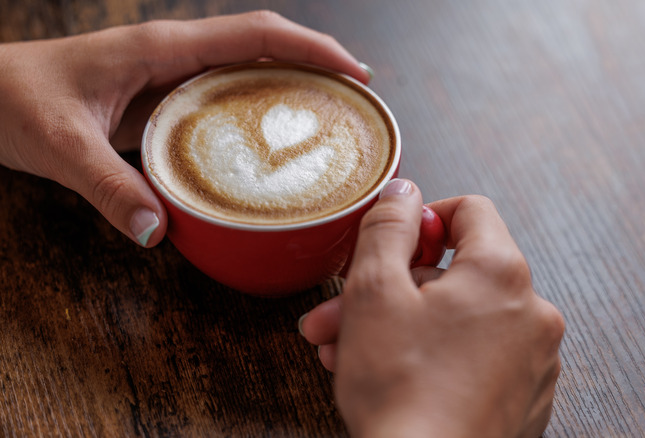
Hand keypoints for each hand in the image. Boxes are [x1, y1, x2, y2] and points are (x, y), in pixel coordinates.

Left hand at [0, 11, 369, 246]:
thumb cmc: (11, 101)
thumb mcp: (59, 145)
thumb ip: (109, 187)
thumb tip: (159, 233)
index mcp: (160, 50)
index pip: (252, 35)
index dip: (309, 49)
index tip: (352, 72)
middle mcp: (173, 53)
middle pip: (263, 43)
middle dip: (315, 62)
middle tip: (357, 100)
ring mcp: (169, 72)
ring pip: (247, 64)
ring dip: (292, 80)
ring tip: (329, 114)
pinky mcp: (161, 93)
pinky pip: (223, 90)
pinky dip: (258, 104)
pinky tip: (270, 135)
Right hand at [299, 179, 564, 437]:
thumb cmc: (401, 391)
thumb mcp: (375, 291)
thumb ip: (389, 227)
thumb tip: (404, 191)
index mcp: (502, 273)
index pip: (470, 211)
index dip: (423, 219)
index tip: (393, 243)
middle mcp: (532, 312)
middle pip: (454, 275)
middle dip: (389, 290)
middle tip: (338, 315)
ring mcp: (533, 361)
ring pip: (458, 321)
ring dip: (401, 327)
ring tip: (347, 352)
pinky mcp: (524, 399)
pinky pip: (476, 359)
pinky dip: (435, 359)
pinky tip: (389, 379)